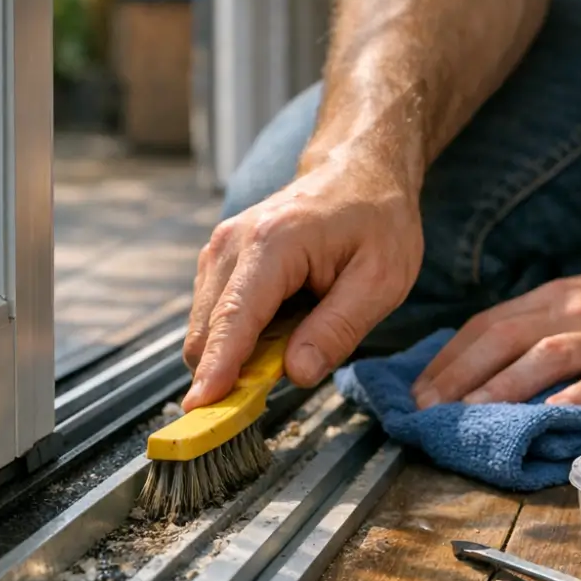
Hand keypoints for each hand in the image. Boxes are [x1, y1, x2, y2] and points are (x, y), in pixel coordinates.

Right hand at [183, 156, 423, 410]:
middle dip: (224, 376)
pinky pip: (216, 317)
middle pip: (208, 331)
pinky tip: (281, 331)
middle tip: (264, 403)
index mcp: (272, 244)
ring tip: (291, 350)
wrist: (360, 169)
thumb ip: (337, 329)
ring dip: (234, 357)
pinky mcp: (221, 260)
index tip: (200, 410)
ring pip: (207, 328)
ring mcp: (221, 250)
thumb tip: (295, 374)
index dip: (217, 371)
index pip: (234, 320)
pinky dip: (238, 340)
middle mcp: (232, 244)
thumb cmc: (377, 218)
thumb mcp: (381, 279)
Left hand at [411, 268, 580, 409]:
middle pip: (506, 335)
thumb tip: (467, 374)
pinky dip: (576, 396)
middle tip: (430, 406)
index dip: (449, 357)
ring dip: (505, 384)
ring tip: (473, 411)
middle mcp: (574, 310)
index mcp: (550, 298)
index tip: (418, 390)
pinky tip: (549, 416)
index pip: (487, 323)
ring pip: (549, 354)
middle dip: (462, 372)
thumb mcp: (572, 311)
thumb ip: (529, 333)